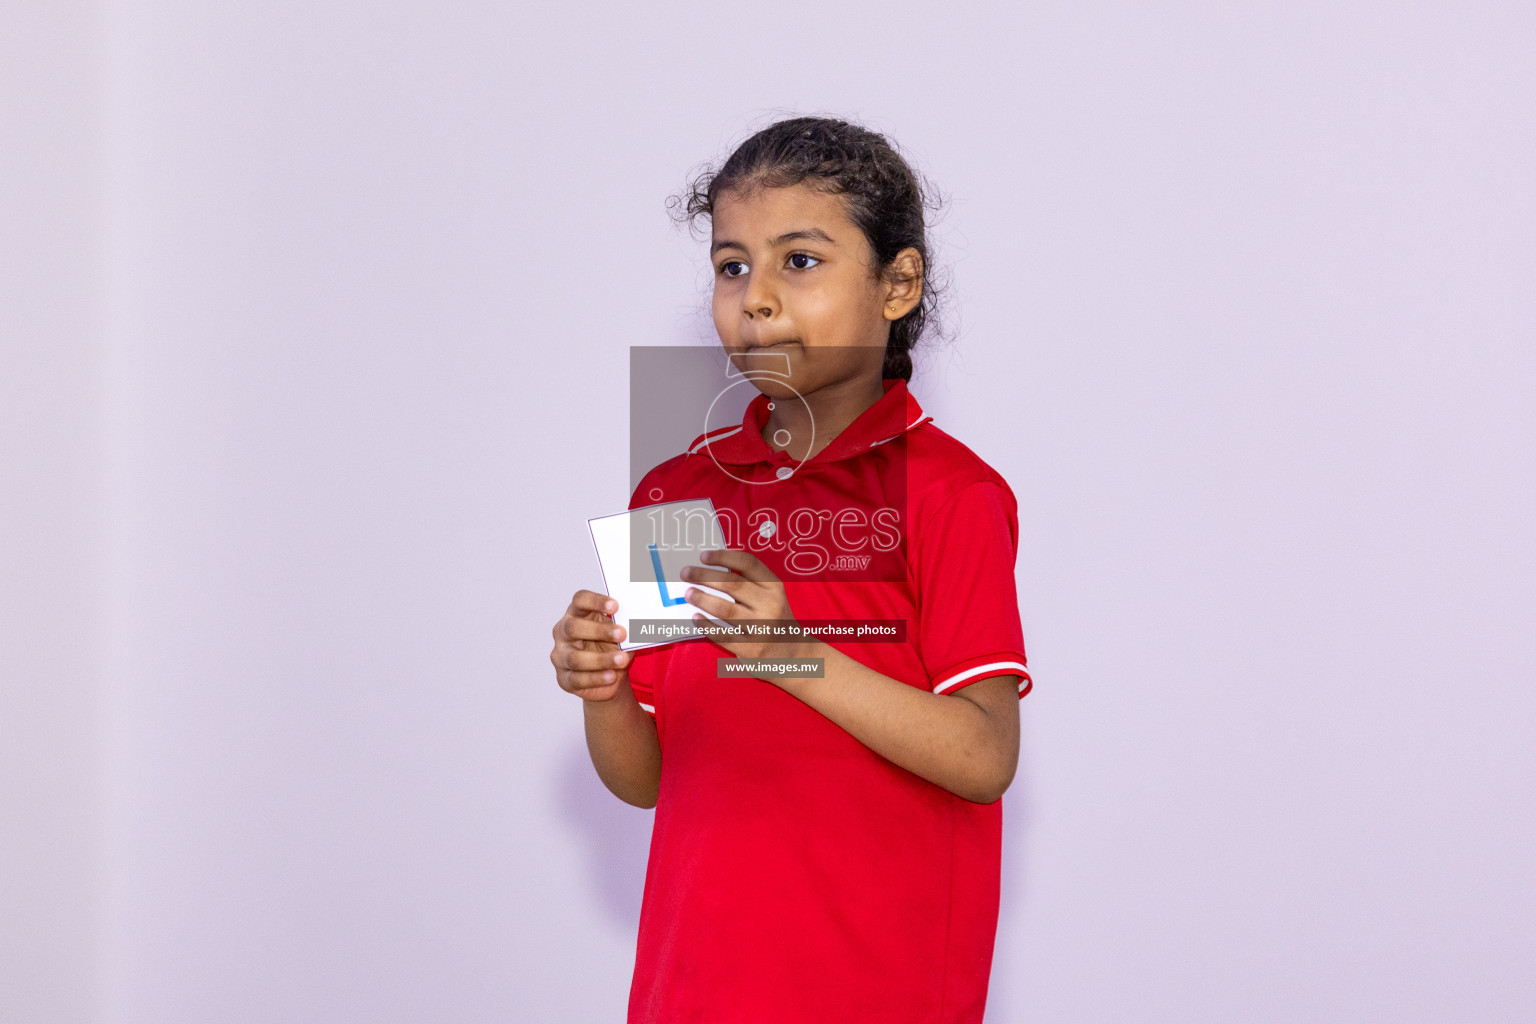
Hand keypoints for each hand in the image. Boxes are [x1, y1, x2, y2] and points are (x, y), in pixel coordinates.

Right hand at [551, 590, 632, 701]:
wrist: (611, 676)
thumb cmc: (611, 646)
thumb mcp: (618, 632)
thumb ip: (622, 625)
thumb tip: (636, 621)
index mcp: (576, 613)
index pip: (579, 600)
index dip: (595, 601)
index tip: (615, 606)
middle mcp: (562, 633)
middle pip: (573, 627)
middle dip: (599, 630)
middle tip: (622, 633)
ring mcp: (561, 656)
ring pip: (576, 657)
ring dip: (601, 659)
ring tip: (623, 659)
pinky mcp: (564, 679)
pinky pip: (578, 679)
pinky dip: (597, 678)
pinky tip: (611, 676)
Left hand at [680, 549, 805, 660]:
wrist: (794, 655)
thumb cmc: (775, 619)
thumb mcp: (772, 596)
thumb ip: (750, 582)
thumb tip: (711, 570)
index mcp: (774, 587)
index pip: (748, 563)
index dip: (723, 557)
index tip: (703, 556)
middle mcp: (769, 604)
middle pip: (732, 584)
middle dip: (704, 576)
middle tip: (685, 573)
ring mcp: (760, 627)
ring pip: (725, 609)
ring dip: (702, 599)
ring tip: (688, 593)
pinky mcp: (750, 648)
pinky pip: (722, 635)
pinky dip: (706, 625)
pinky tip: (695, 618)